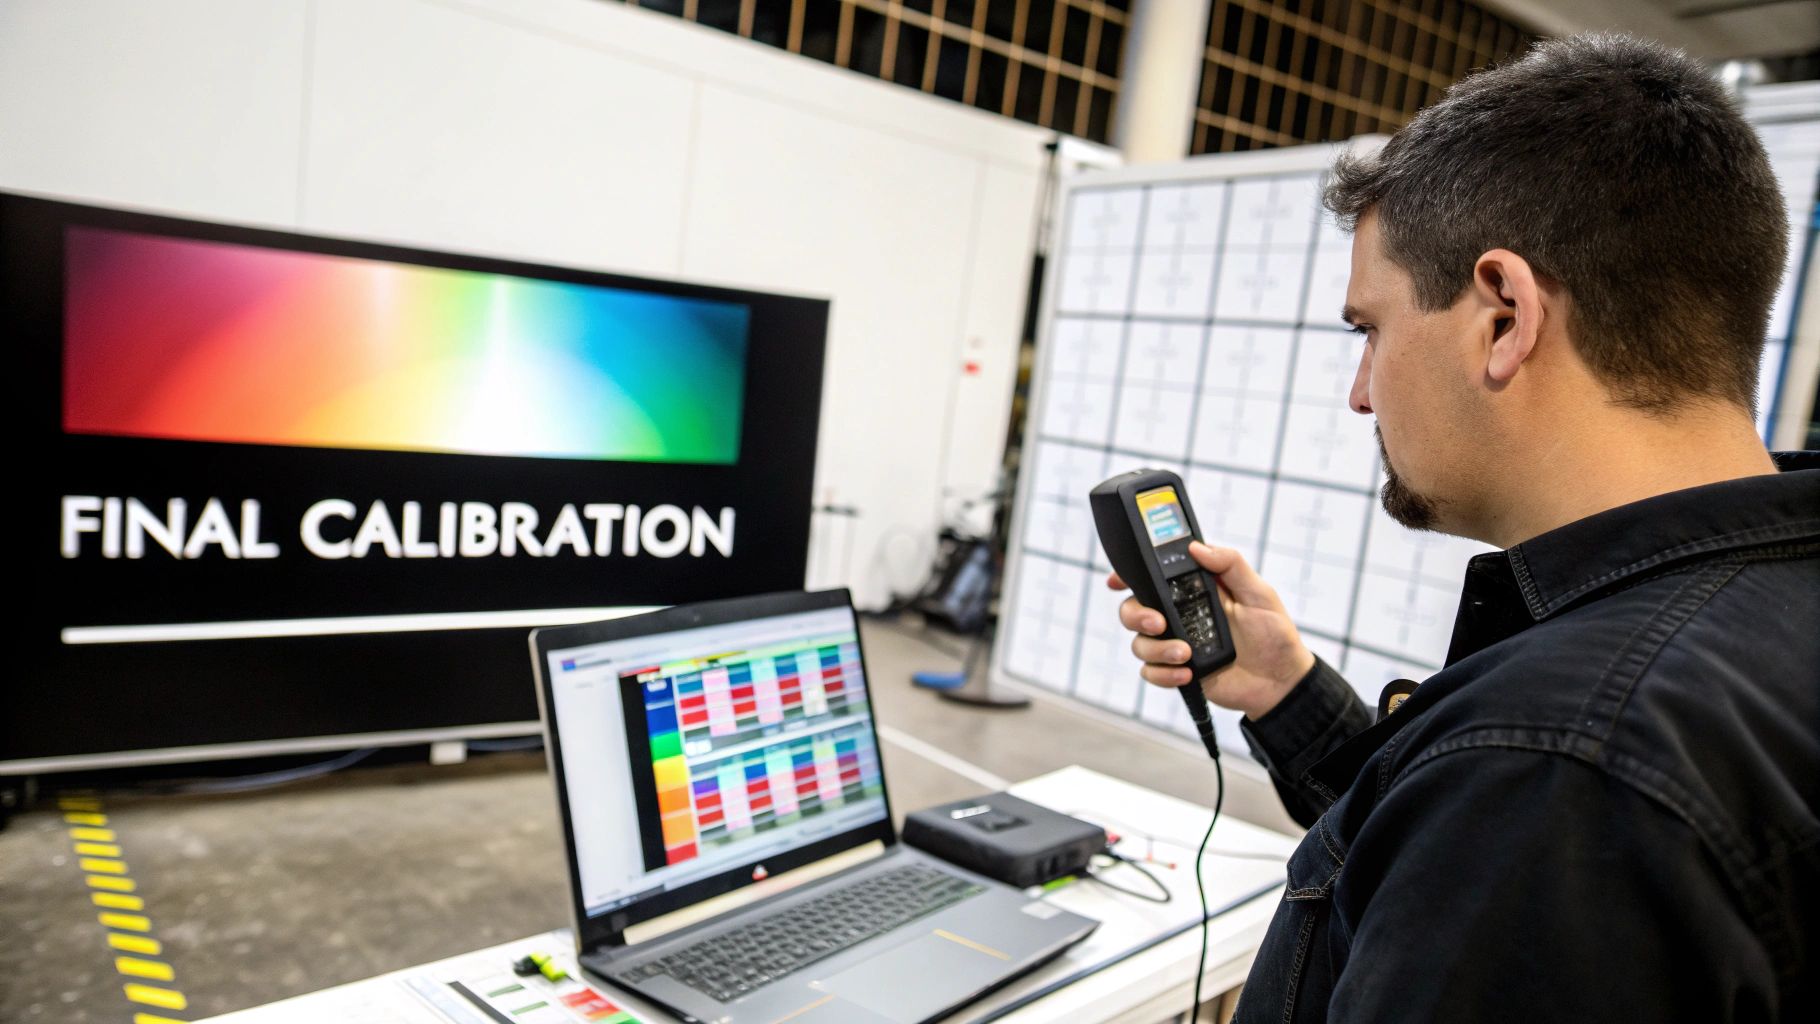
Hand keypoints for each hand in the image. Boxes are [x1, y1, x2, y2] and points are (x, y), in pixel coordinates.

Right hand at [1110, 541, 1314, 719]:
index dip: (1129, 575)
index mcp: (1193, 591)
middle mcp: (1179, 615)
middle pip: (1133, 608)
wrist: (1281, 681)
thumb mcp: (1259, 593)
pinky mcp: (1177, 671)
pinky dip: (1163, 674)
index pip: (1153, 577)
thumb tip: (1197, 547)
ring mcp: (1176, 643)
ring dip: (1156, 649)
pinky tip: (1187, 673)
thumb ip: (1231, 564)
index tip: (1117, 580)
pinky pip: (1151, 672)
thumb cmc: (1274, 633)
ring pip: (1139, 643)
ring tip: (1186, 655)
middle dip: (1136, 614)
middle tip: (1158, 623)